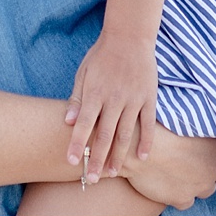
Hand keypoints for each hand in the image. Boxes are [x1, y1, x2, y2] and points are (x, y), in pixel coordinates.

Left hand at [64, 33, 157, 182]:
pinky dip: (145, 141)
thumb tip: (67, 121)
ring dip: (118, 155)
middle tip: (92, 178)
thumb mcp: (83, 73)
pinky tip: (141, 157)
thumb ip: (77, 98)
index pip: (83, 124)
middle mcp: (113, 99)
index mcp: (95, 93)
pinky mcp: (148, 98)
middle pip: (104, 135)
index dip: (76, 144)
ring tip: (111, 172)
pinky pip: (148, 124)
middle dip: (96, 159)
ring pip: (125, 134)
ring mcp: (133, 100)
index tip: (70, 162)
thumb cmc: (102, 55)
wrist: (129, 36)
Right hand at [119, 125, 215, 210]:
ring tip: (175, 169)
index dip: (214, 155)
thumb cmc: (159, 126)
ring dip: (193, 182)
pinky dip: (179, 193)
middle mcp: (214, 170)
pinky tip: (168, 180)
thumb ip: (204, 127)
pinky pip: (187, 200)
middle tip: (186, 159)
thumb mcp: (188, 119)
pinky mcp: (183, 200)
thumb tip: (208, 129)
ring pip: (203, 189)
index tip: (203, 151)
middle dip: (204, 169)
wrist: (135, 145)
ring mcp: (200, 187)